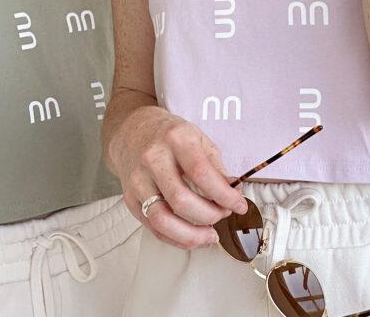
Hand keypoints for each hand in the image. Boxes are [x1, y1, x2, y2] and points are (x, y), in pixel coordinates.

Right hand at [109, 105, 247, 249]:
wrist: (132, 131)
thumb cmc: (167, 134)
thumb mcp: (197, 137)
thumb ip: (216, 165)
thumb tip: (233, 192)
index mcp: (175, 138)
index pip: (201, 173)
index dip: (224, 195)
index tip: (239, 205)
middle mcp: (153, 158)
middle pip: (181, 201)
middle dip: (209, 216)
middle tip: (223, 215)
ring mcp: (138, 180)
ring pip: (163, 220)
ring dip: (191, 236)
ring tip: (209, 235)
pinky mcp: (130, 199)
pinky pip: (153, 228)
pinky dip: (176, 238)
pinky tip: (191, 236)